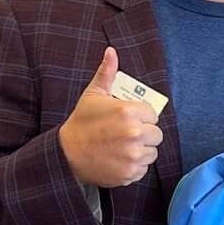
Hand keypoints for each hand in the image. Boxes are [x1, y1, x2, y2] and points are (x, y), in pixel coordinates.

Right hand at [58, 48, 162, 188]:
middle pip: (156, 135)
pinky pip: (144, 169)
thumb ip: (107, 73)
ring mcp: (133, 155)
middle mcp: (134, 133)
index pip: (153, 115)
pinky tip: (119, 160)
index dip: (142, 118)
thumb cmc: (81, 123)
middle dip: (144, 135)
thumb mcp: (93, 94)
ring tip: (122, 147)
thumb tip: (111, 52)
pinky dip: (134, 167)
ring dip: (141, 151)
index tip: (129, 120)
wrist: (66, 153)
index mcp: (129, 112)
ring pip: (152, 153)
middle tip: (126, 135)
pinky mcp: (130, 173)